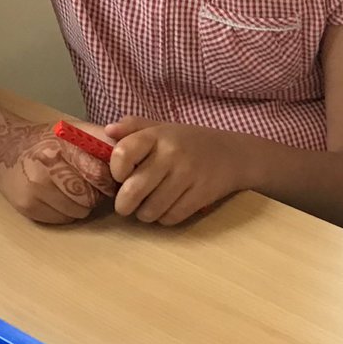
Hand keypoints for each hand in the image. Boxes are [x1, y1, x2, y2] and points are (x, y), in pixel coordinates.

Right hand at [0, 119, 115, 224]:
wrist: (6, 148)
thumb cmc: (52, 141)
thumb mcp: (80, 131)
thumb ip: (107, 142)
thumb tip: (136, 159)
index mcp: (66, 145)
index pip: (102, 174)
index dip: (111, 180)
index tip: (112, 179)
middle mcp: (49, 165)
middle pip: (92, 195)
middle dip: (99, 193)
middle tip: (93, 186)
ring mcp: (36, 187)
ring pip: (80, 211)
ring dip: (84, 205)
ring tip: (75, 190)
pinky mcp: (27, 205)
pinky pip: (63, 219)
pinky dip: (67, 212)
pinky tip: (60, 198)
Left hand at [107, 117, 246, 225]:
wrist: (234, 154)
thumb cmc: (190, 142)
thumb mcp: (164, 128)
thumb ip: (134, 126)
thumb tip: (107, 130)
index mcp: (158, 135)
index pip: (122, 154)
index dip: (115, 171)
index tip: (121, 176)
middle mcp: (172, 154)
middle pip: (132, 191)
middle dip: (124, 204)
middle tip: (126, 204)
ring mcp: (188, 176)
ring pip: (150, 210)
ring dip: (145, 214)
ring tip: (150, 206)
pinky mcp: (201, 195)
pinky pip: (171, 217)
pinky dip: (165, 218)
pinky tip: (168, 208)